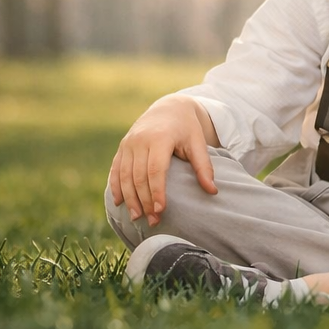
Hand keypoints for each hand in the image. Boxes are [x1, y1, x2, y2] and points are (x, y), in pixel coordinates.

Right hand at [108, 94, 217, 226]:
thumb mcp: (198, 143)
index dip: (157, 192)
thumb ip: (204, 167)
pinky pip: (116, 169)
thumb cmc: (186, 128)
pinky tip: (119, 203)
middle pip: (138, 176)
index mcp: (160, 138)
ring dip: (129, 198)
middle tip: (152, 221)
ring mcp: (128, 143)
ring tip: (137, 218)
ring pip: (125, 175)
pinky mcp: (122, 147)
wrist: (169, 108)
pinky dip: (116, 187)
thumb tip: (213, 191)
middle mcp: (140, 140)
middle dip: (144, 201)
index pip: (155, 170)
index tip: (161, 210)